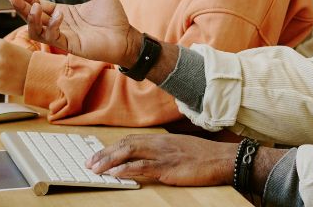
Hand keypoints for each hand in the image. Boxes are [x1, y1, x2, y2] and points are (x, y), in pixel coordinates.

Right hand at [9, 0, 138, 65]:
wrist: (126, 36)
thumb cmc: (115, 19)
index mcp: (65, 12)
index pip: (40, 5)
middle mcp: (61, 24)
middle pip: (33, 17)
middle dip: (21, 6)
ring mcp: (64, 35)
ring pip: (37, 30)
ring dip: (31, 18)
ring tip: (32, 5)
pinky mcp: (70, 45)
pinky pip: (52, 37)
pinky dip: (51, 26)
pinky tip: (58, 14)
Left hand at [86, 134, 236, 185]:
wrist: (223, 159)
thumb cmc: (204, 156)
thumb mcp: (180, 149)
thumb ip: (163, 152)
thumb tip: (147, 158)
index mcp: (160, 139)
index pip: (130, 140)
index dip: (112, 147)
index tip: (98, 155)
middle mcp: (159, 143)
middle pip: (125, 145)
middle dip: (105, 154)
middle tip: (89, 163)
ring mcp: (163, 155)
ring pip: (130, 153)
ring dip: (110, 161)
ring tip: (95, 169)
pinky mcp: (168, 168)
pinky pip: (143, 167)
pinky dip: (126, 169)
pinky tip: (115, 173)